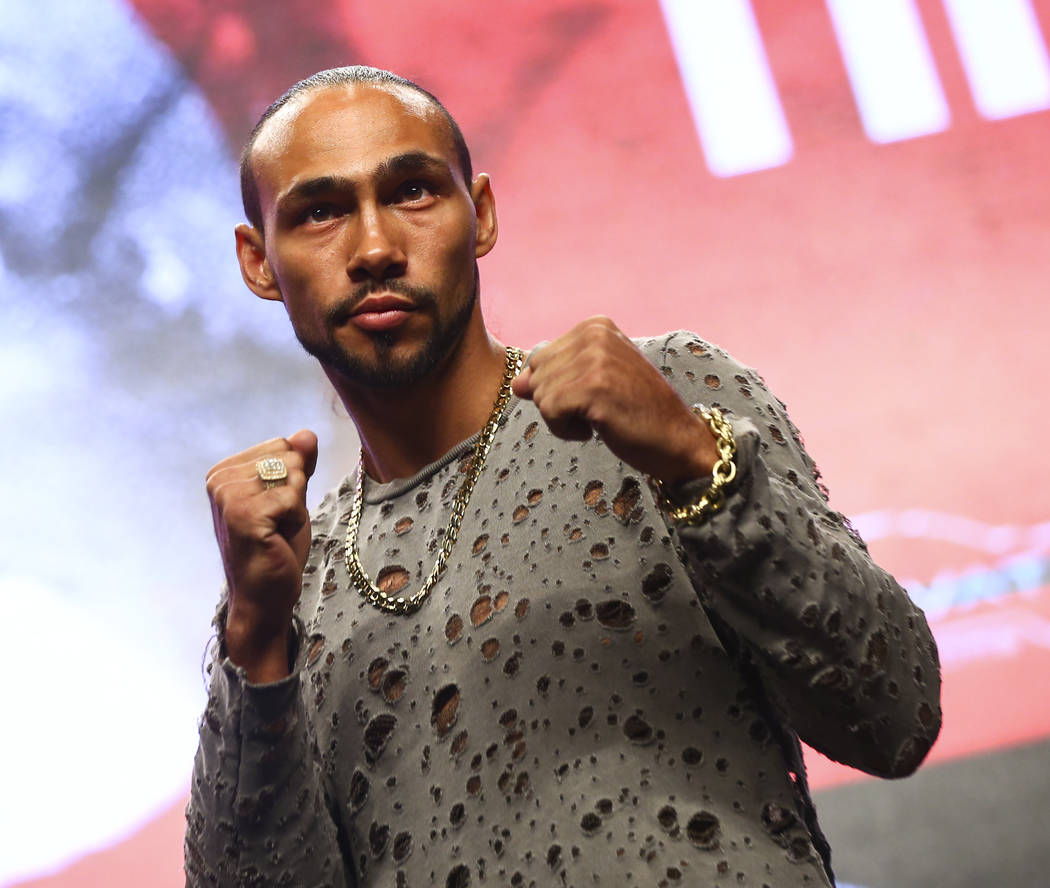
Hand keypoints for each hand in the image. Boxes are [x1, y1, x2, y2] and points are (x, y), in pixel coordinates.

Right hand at [205, 429, 317, 681]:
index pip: (282, 445)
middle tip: (277, 523)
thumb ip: (298, 463)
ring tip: (276, 531)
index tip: (275, 510)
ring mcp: (228, 496)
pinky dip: (295, 519)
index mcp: (225, 470)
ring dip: (295, 507)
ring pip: (292, 475)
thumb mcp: (291, 497)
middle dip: (295, 492)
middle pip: (289, 456)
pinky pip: (292, 498)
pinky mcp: (242, 515)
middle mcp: (219, 479)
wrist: (264, 596)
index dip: (292, 480)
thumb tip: (307, 433)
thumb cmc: (276, 547)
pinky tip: (276, 538)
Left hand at [512, 318, 718, 485]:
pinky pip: (549, 412)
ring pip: (540, 395)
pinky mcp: (593, 387)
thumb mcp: (593, 383)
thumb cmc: (637, 412)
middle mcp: (595, 334)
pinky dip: (565, 430)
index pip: (540, 358)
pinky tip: (594, 429)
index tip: (595, 396)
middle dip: (557, 402)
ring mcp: (595, 359)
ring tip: (598, 419)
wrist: (677, 438)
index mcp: (596, 326)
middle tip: (595, 410)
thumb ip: (556, 375)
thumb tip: (517, 384)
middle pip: (537, 375)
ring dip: (563, 418)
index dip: (559, 387)